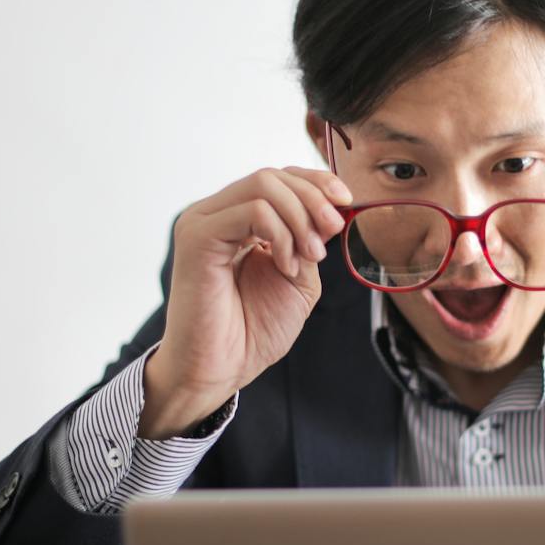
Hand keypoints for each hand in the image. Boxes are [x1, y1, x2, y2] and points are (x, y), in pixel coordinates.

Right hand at [142, 165, 351, 435]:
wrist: (223, 369)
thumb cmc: (253, 331)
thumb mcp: (299, 277)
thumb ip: (309, 240)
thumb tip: (331, 208)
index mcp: (237, 220)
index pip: (278, 177)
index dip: (316, 182)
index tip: (347, 201)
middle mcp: (216, 214)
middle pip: (272, 176)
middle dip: (314, 199)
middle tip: (333, 232)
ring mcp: (203, 222)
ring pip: (263, 185)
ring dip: (300, 218)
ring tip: (309, 257)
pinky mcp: (197, 236)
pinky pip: (252, 212)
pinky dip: (281, 235)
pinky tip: (285, 266)